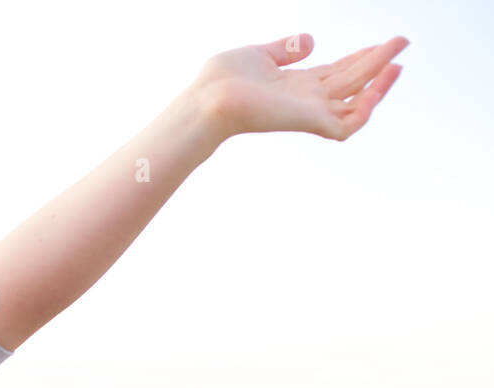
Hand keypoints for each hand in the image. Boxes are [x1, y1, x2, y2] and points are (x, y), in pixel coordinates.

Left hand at [193, 34, 407, 141]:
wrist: (208, 99)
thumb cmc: (221, 80)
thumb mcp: (259, 54)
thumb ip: (285, 49)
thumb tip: (311, 40)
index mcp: (295, 84)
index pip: (337, 72)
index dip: (361, 58)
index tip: (383, 44)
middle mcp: (306, 100)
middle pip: (352, 82)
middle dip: (378, 62)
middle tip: (403, 41)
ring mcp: (309, 112)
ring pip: (357, 102)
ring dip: (380, 83)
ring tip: (398, 60)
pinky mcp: (310, 123)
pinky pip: (348, 124)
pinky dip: (366, 108)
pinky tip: (378, 88)